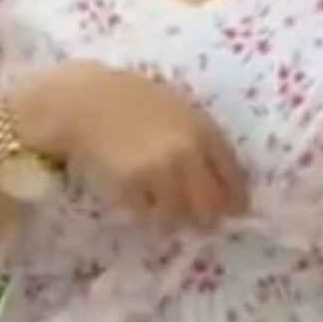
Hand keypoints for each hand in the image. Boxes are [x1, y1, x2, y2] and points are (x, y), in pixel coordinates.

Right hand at [17, 64, 248, 229]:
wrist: (86, 101)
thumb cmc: (130, 99)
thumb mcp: (179, 110)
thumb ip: (201, 140)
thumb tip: (217, 178)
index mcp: (204, 130)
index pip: (234, 178)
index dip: (236, 200)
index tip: (234, 211)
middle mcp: (188, 153)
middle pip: (212, 205)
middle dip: (209, 217)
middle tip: (201, 222)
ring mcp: (161, 171)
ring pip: (181, 215)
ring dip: (176, 217)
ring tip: (166, 209)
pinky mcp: (135, 185)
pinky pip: (149, 213)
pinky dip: (147, 212)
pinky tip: (139, 200)